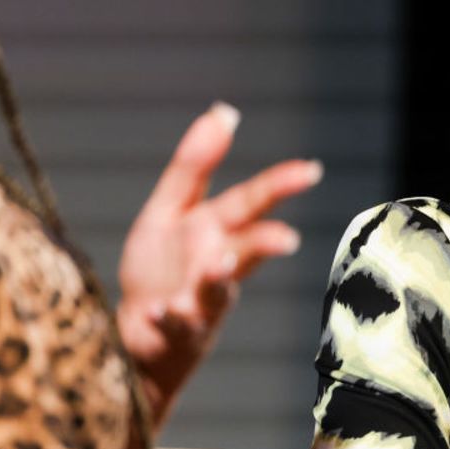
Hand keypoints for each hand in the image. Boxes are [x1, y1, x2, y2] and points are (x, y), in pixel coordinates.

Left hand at [114, 102, 321, 418]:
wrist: (138, 337)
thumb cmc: (162, 270)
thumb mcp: (171, 210)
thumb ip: (194, 165)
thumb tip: (224, 111)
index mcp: (218, 231)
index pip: (254, 202)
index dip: (281, 185)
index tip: (310, 170)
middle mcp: (217, 267)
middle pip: (246, 249)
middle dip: (266, 242)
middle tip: (286, 239)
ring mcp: (199, 303)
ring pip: (215, 292)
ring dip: (217, 278)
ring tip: (218, 263)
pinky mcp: (171, 334)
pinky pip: (172, 326)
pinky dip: (168, 319)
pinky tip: (159, 310)